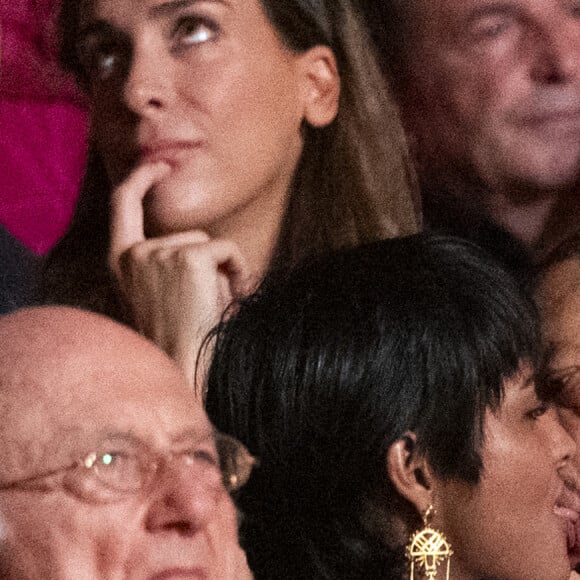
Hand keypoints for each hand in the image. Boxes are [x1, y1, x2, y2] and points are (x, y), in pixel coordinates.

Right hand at [108, 163, 252, 389]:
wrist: (185, 368)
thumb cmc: (181, 337)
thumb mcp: (163, 293)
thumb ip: (169, 263)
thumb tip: (204, 245)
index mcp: (121, 263)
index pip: (123, 203)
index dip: (141, 178)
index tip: (159, 164)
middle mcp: (135, 254)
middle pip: (188, 235)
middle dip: (205, 263)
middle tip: (202, 304)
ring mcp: (159, 254)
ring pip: (209, 244)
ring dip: (220, 272)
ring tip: (212, 307)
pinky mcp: (188, 258)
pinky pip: (228, 250)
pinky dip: (238, 271)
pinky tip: (229, 300)